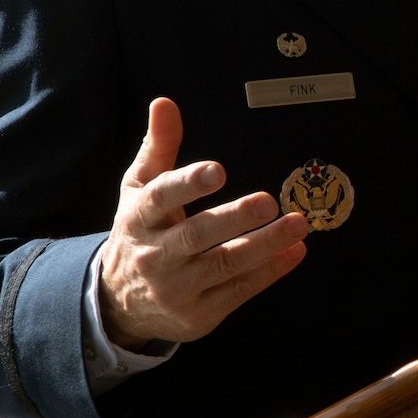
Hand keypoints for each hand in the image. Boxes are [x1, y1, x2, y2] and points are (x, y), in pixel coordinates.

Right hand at [97, 98, 309, 350]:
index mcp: (139, 219)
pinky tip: (294, 251)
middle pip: (196, 236)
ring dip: (265, 245)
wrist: (119, 302)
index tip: (217, 170)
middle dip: (235, 218)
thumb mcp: (139, 189)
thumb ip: (158, 147)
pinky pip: (239, 292)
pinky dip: (270, 272)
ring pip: (224, 266)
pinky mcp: (199, 314)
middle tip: (269, 201)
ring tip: (298, 224)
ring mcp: (176, 289)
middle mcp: (154, 256)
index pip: (160, 199)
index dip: (187, 184)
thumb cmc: (141, 232)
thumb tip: (165, 103)